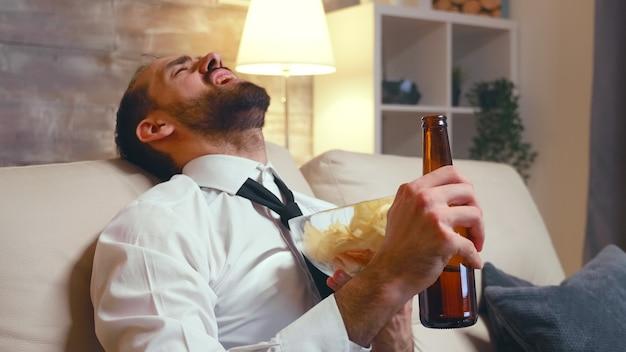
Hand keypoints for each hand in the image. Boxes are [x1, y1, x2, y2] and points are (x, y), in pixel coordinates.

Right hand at [333, 166, 483, 345]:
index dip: (465, 186)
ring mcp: (434, 217)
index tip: (468, 201)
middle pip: (467, 191)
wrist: (389, 275)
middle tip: (472, 226)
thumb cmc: (396, 248)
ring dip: (479, 232)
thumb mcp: (399, 212)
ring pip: (475, 214)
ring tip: (474, 244)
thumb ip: (417, 199)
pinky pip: (471, 245)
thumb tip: (444, 193)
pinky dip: (475, 257)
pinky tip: (471, 263)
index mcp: (412, 189)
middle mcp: (423, 198)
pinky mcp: (444, 239)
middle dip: (476, 209)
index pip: (450, 172)